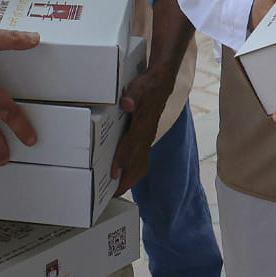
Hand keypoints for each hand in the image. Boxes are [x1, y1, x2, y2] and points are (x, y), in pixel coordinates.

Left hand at [110, 62, 173, 194]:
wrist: (162, 82)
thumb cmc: (148, 85)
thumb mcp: (139, 85)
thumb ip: (133, 94)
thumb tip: (127, 103)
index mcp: (144, 124)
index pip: (132, 146)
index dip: (123, 160)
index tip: (113, 175)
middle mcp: (147, 135)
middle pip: (139, 162)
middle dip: (127, 180)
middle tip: (113, 194)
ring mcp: (147, 138)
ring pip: (141, 163)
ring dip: (130, 178)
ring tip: (117, 190)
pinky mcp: (146, 137)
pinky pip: (141, 158)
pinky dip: (133, 170)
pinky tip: (123, 173)